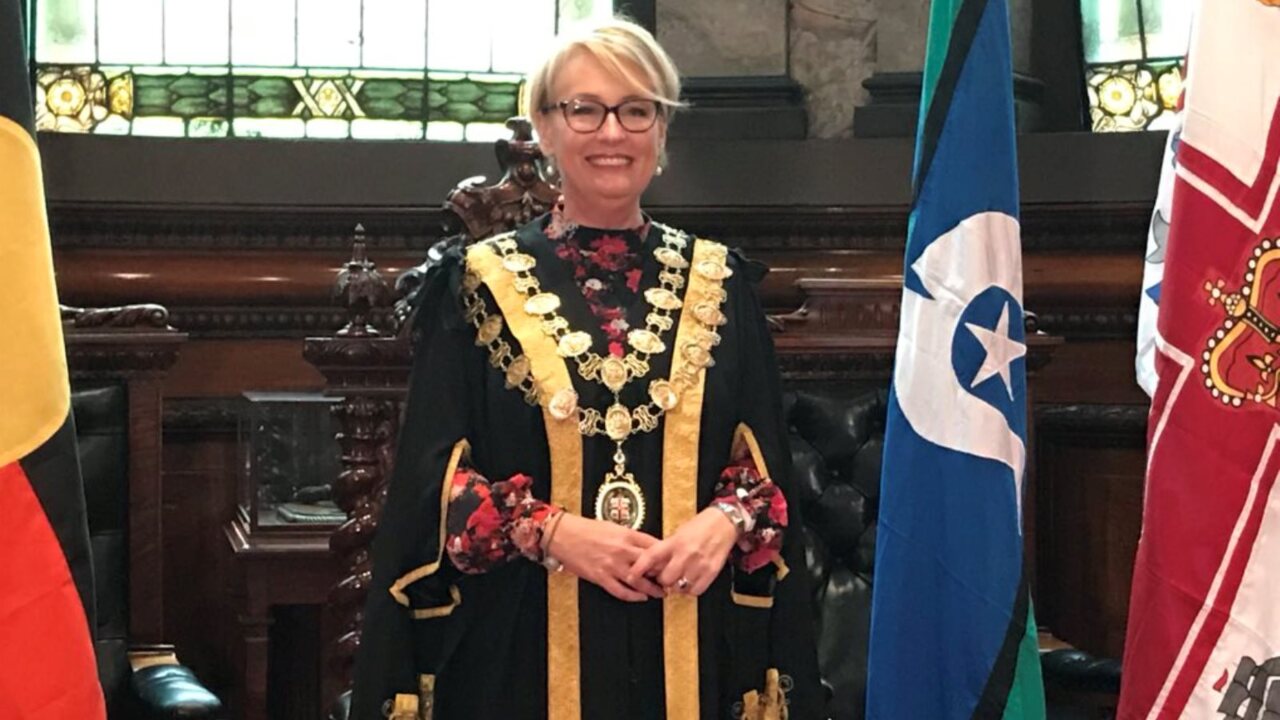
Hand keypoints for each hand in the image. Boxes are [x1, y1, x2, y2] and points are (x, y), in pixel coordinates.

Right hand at [546, 513, 665, 600]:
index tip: (672, 561)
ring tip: (661, 593)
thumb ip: (629, 537)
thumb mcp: (612, 527)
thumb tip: (645, 546)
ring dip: (653, 589)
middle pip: (651, 565)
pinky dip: (633, 596)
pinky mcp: (601, 577)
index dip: (666, 556)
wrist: (563, 534)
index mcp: (626, 535)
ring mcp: (612, 565)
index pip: (654, 546)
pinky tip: (640, 597)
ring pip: (639, 581)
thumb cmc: (585, 528)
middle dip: (663, 574)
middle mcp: (622, 551)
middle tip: (671, 580)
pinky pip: (621, 591)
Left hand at [625, 508, 737, 596]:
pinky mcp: (711, 572)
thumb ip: (665, 549)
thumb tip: (652, 565)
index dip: (639, 569)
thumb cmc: (701, 526)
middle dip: (662, 580)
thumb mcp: (678, 533)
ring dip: (676, 586)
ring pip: (679, 587)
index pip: (651, 557)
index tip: (631, 576)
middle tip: (664, 576)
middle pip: (665, 579)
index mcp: (674, 542)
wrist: (724, 522)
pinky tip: (690, 581)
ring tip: (679, 578)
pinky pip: (695, 590)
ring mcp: (699, 564)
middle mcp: (685, 554)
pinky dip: (690, 589)